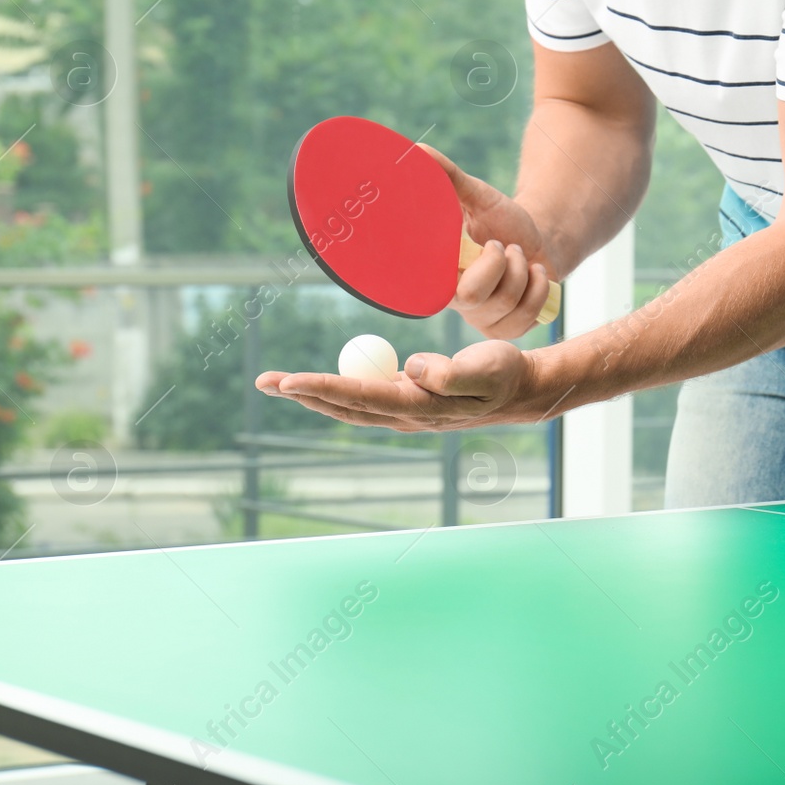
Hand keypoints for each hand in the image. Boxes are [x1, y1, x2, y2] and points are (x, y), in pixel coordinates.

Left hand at [256, 340, 546, 431]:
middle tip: (264, 380)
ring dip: (313, 394)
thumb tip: (411, 369)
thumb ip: (450, 372)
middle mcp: (405, 415)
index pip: (361, 397)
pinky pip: (364, 396)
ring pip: (349, 405)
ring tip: (280, 382)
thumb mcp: (486, 369)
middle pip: (344, 406)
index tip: (290, 380)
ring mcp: (404, 411)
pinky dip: (338, 389)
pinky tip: (323, 383)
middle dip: (302, 395)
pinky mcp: (407, 401)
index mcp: (419, 407)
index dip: (324, 388)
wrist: (521, 391)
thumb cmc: (505, 375)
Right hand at [422, 144, 557, 338]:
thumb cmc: (500, 220)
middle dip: (498, 263)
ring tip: (519, 254)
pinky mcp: (510, 329)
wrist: (537, 240)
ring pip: (506, 302)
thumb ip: (447, 177)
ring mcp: (483, 319)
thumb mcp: (477, 196)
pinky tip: (534, 272)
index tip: (478, 247)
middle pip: (472, 297)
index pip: (429, 289)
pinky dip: (539, 286)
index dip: (452, 272)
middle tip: (503, 245)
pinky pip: (528, 314)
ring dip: (522, 269)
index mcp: (438, 274)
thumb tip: (417, 152)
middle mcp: (456, 303)